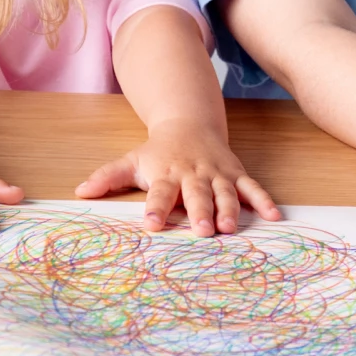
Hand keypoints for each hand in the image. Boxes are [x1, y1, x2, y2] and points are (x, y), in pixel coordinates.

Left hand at [75, 119, 280, 235]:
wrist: (190, 123)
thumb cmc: (158, 151)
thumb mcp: (131, 160)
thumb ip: (107, 177)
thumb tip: (79, 192)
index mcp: (166, 173)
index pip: (159, 192)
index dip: (156, 208)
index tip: (151, 225)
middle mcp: (193, 174)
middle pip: (196, 194)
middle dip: (200, 212)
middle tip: (202, 232)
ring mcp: (217, 174)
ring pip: (225, 192)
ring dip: (229, 209)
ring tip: (231, 228)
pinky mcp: (236, 173)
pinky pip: (251, 187)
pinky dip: (264, 200)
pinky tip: (275, 216)